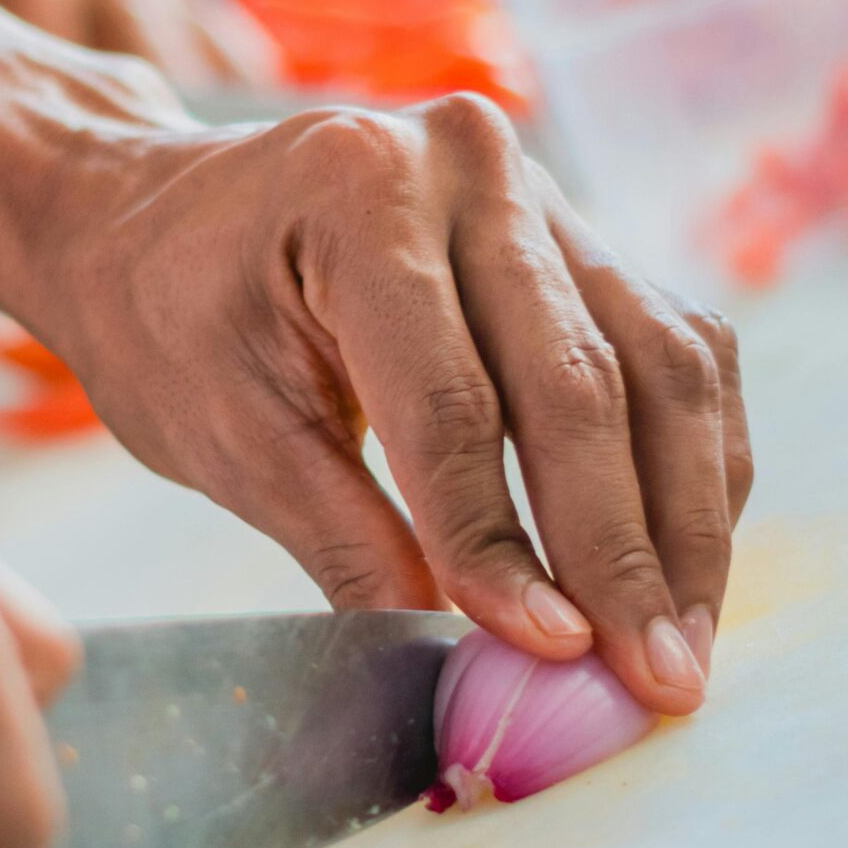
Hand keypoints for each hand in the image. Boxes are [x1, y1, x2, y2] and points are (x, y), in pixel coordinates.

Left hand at [26, 95, 749, 714]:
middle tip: (656, 680)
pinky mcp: (582, 236)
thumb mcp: (224, 438)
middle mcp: (472, 168)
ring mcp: (542, 192)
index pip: (454, 400)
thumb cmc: (169, 317)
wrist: (154, 214)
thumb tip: (461, 666)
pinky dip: (693, 462)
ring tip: (683, 646)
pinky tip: (685, 563)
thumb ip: (348, 546)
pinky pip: (675, 349)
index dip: (505, 539)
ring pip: (664, 363)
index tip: (552, 655)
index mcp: (359, 194)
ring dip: (688, 518)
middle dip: (624, 550)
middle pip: (582, 378)